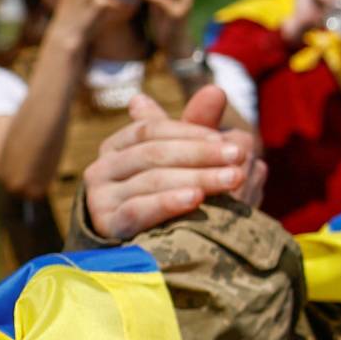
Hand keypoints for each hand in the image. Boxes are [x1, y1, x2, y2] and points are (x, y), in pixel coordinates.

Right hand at [84, 85, 262, 239]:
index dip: (193, 131)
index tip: (230, 142)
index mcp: (119, 146)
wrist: (148, 250)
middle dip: (202, 154)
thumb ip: (199, 126)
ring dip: (197, 177)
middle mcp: (102, 167)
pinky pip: (137, 210)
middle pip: (154, 153)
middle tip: (240, 156)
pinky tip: (195, 199)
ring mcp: (100, 197)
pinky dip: (167, 203)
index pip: (152, 129)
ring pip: (151, 180)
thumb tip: (216, 89)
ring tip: (233, 178)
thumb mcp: (187, 159)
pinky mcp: (106, 225)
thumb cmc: (171, 195)